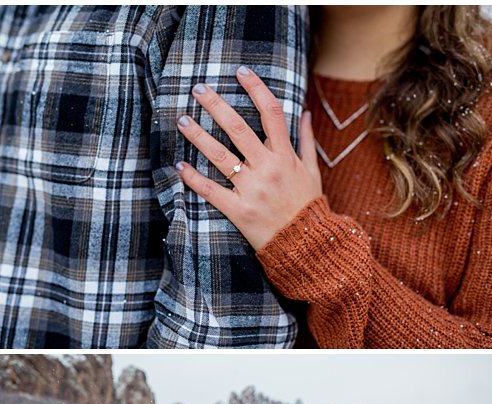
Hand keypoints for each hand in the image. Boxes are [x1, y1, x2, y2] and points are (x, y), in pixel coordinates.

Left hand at [174, 66, 321, 250]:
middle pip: (238, 128)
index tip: (240, 72)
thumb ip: (306, 141)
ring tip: (181, 120)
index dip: (256, 88)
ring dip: (198, 136)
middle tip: (197, 89)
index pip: (272, 112)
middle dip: (216, 105)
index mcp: (286, 156)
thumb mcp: (313, 171)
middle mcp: (268, 168)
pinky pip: (211, 191)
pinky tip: (179, 166)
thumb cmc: (307, 206)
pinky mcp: (238, 210)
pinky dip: (193, 179)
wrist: (306, 244)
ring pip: (220, 156)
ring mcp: (252, 189)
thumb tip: (305, 113)